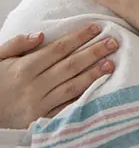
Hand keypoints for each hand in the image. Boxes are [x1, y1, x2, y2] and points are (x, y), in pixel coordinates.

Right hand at [0, 25, 116, 128]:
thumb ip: (16, 44)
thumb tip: (40, 35)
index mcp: (24, 67)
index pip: (58, 48)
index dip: (79, 37)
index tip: (96, 28)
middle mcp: (34, 85)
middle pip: (70, 65)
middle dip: (94, 53)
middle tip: (113, 43)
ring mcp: (39, 104)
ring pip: (72, 86)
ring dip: (94, 75)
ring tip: (111, 64)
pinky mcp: (42, 119)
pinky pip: (67, 107)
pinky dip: (83, 98)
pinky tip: (98, 89)